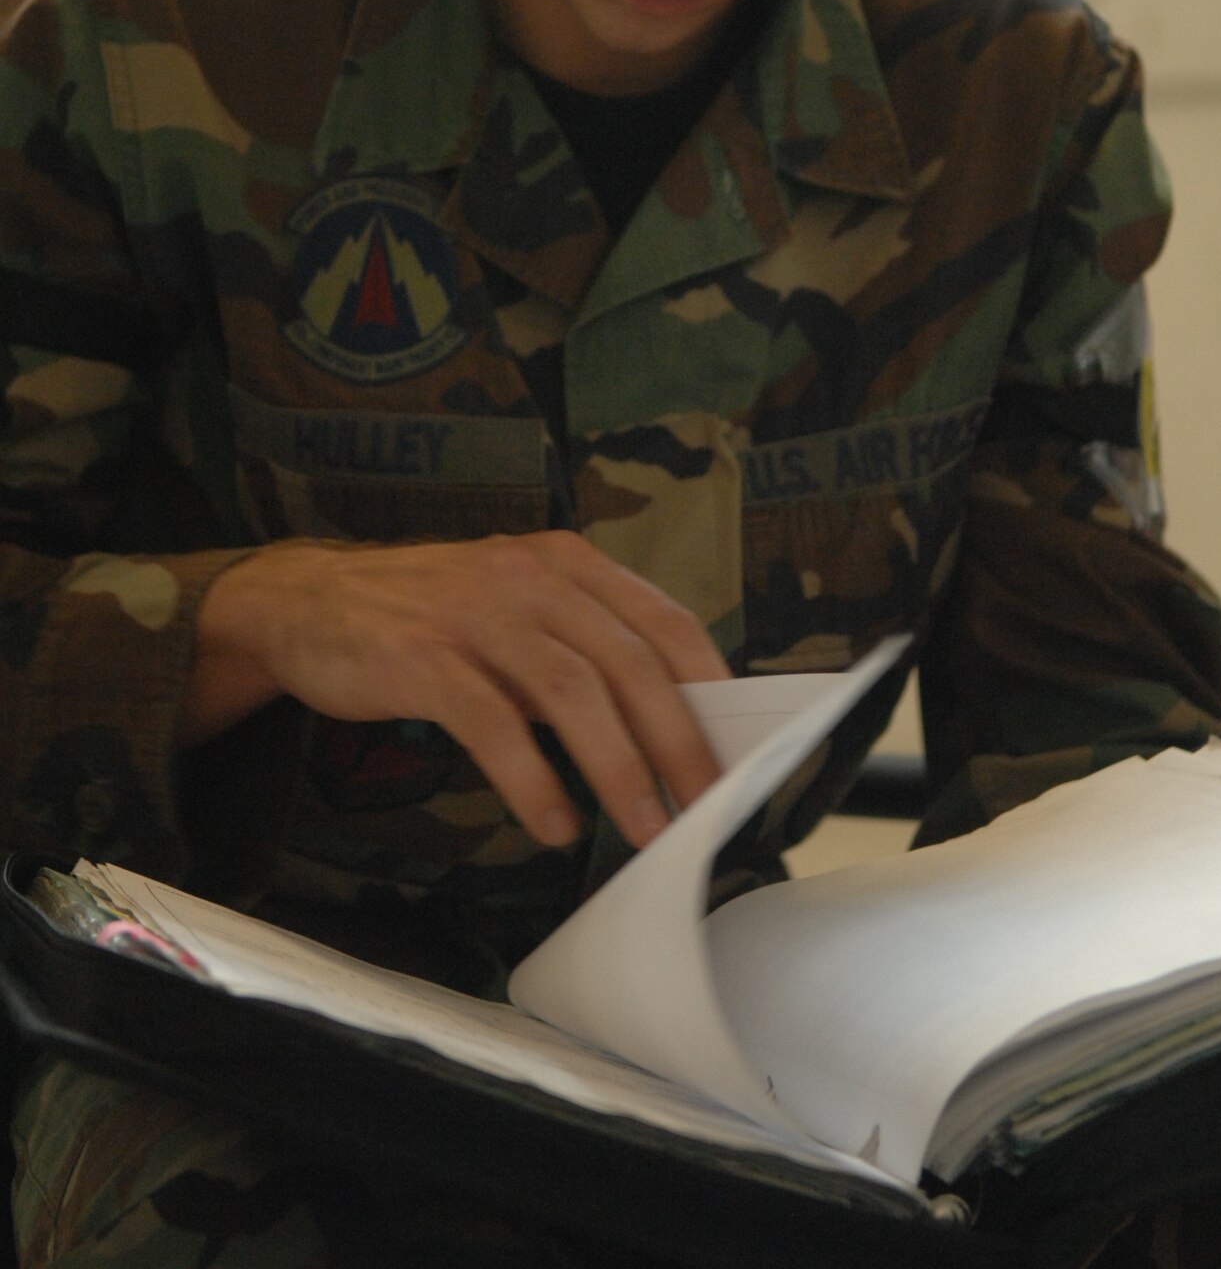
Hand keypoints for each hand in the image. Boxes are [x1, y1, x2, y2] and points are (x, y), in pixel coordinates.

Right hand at [186, 532, 729, 848]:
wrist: (309, 602)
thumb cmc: (430, 617)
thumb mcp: (518, 611)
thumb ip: (582, 652)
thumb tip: (666, 727)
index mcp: (567, 564)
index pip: (664, 622)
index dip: (711, 688)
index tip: (739, 751)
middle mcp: (531, 577)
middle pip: (628, 661)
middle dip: (678, 741)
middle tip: (706, 807)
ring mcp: (475, 613)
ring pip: (571, 691)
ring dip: (617, 767)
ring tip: (642, 829)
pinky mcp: (422, 657)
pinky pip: (492, 721)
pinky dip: (531, 777)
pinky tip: (553, 822)